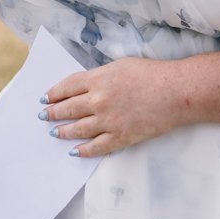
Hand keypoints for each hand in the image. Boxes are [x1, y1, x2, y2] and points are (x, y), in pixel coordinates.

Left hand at [40, 57, 183, 157]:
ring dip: (63, 131)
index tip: (45, 99)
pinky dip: (84, 150)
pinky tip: (75, 151)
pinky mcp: (120, 137)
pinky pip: (97, 147)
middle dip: (53, 113)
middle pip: (68, 108)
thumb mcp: (120, 66)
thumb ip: (100, 77)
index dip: (53, 94)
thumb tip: (86, 86)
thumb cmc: (151, 74)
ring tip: (55, 132)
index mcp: (97, 79)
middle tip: (44, 116)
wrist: (175, 92)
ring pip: (78, 129)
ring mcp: (108, 120)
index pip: (66, 87)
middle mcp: (98, 100)